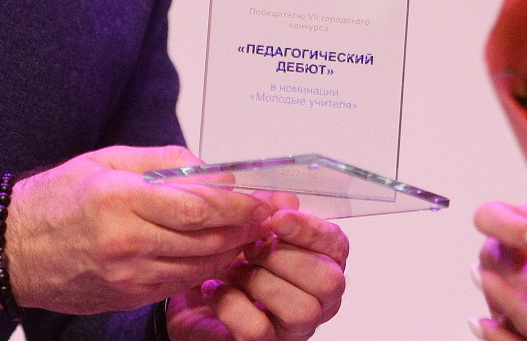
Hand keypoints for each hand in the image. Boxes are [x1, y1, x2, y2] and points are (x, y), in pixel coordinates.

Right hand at [5, 146, 272, 314]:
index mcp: (122, 199)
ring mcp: (128, 274)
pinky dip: (207, 268)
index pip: (201, 206)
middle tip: (273, 215)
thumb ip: (164, 161)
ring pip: (201, 264)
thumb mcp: (106, 161)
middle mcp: (127, 240)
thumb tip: (212, 168)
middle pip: (208, 238)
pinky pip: (181, 282)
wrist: (11, 249)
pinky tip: (219, 253)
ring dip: (233, 249)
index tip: (268, 199)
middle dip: (248, 226)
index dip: (243, 205)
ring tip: (252, 232)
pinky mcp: (128, 295)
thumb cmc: (56, 200)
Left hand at [166, 194, 348, 340]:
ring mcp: (296, 326)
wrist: (190, 296)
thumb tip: (283, 198)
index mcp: (322, 261)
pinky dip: (231, 306)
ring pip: (302, 309)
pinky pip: (258, 329)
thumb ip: (264, 209)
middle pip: (329, 281)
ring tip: (233, 270)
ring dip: (260, 283)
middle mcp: (319, 297)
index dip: (310, 230)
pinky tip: (215, 290)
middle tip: (251, 248)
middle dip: (284, 258)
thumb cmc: (226, 261)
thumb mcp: (243, 226)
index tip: (278, 218)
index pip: (336, 245)